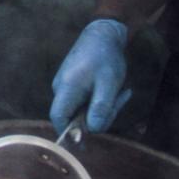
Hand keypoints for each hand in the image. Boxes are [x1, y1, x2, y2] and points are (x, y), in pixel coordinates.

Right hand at [50, 18, 132, 133]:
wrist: (102, 33)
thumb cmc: (105, 58)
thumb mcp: (108, 84)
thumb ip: (100, 108)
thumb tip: (92, 130)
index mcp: (66, 88)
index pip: (58, 117)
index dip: (68, 133)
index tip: (84, 144)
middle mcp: (60, 88)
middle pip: (72, 115)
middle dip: (96, 118)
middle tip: (118, 104)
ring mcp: (65, 84)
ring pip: (80, 108)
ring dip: (101, 107)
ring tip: (120, 93)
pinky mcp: (72, 81)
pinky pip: (83, 99)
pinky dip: (99, 99)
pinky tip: (114, 90)